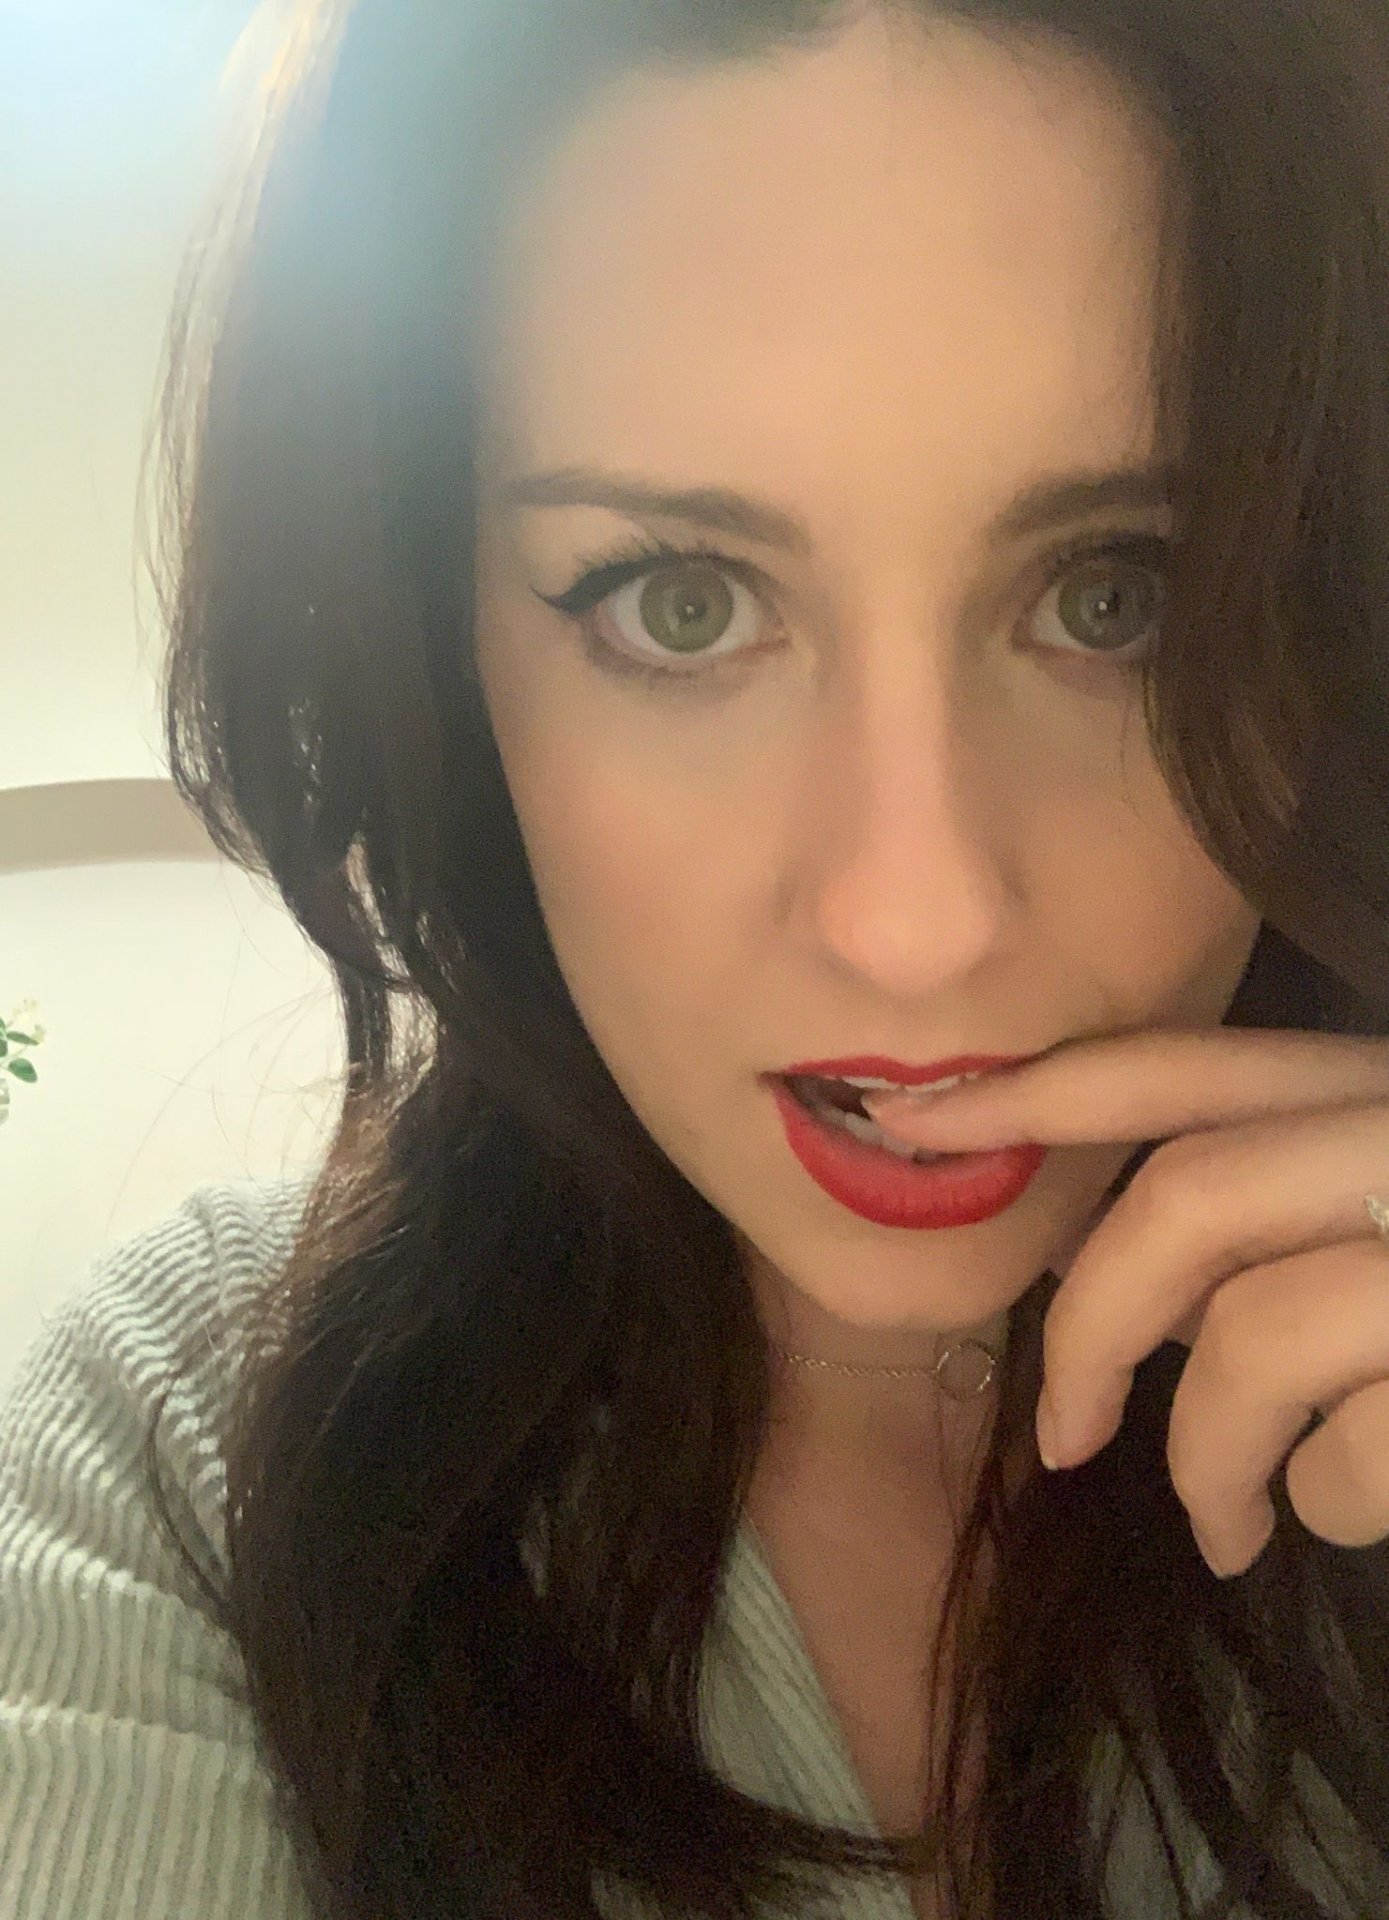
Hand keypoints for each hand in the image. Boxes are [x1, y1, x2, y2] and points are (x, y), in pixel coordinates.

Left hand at [863, 1027, 1388, 1576]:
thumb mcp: (1377, 1218)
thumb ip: (1267, 1225)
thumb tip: (1124, 1284)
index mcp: (1373, 1089)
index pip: (1179, 1065)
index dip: (1031, 1091)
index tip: (902, 1122)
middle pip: (1188, 1201)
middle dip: (1093, 1331)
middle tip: (1063, 1441)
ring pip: (1252, 1337)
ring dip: (1206, 1457)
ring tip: (1227, 1528)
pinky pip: (1348, 1453)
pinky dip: (1321, 1503)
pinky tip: (1338, 1515)